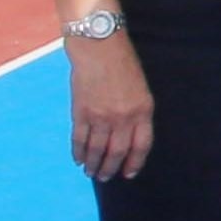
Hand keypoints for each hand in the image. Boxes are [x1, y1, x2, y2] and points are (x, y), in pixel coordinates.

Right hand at [69, 35, 155, 180]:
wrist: (98, 43)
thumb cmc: (120, 60)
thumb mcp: (139, 87)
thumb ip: (136, 111)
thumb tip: (126, 134)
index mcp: (143, 110)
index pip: (141, 146)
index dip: (134, 163)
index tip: (129, 173)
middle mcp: (124, 117)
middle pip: (118, 152)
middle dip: (111, 168)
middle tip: (105, 177)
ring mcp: (101, 116)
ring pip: (97, 149)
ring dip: (93, 164)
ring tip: (91, 172)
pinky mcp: (81, 112)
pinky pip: (80, 139)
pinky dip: (78, 152)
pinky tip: (78, 159)